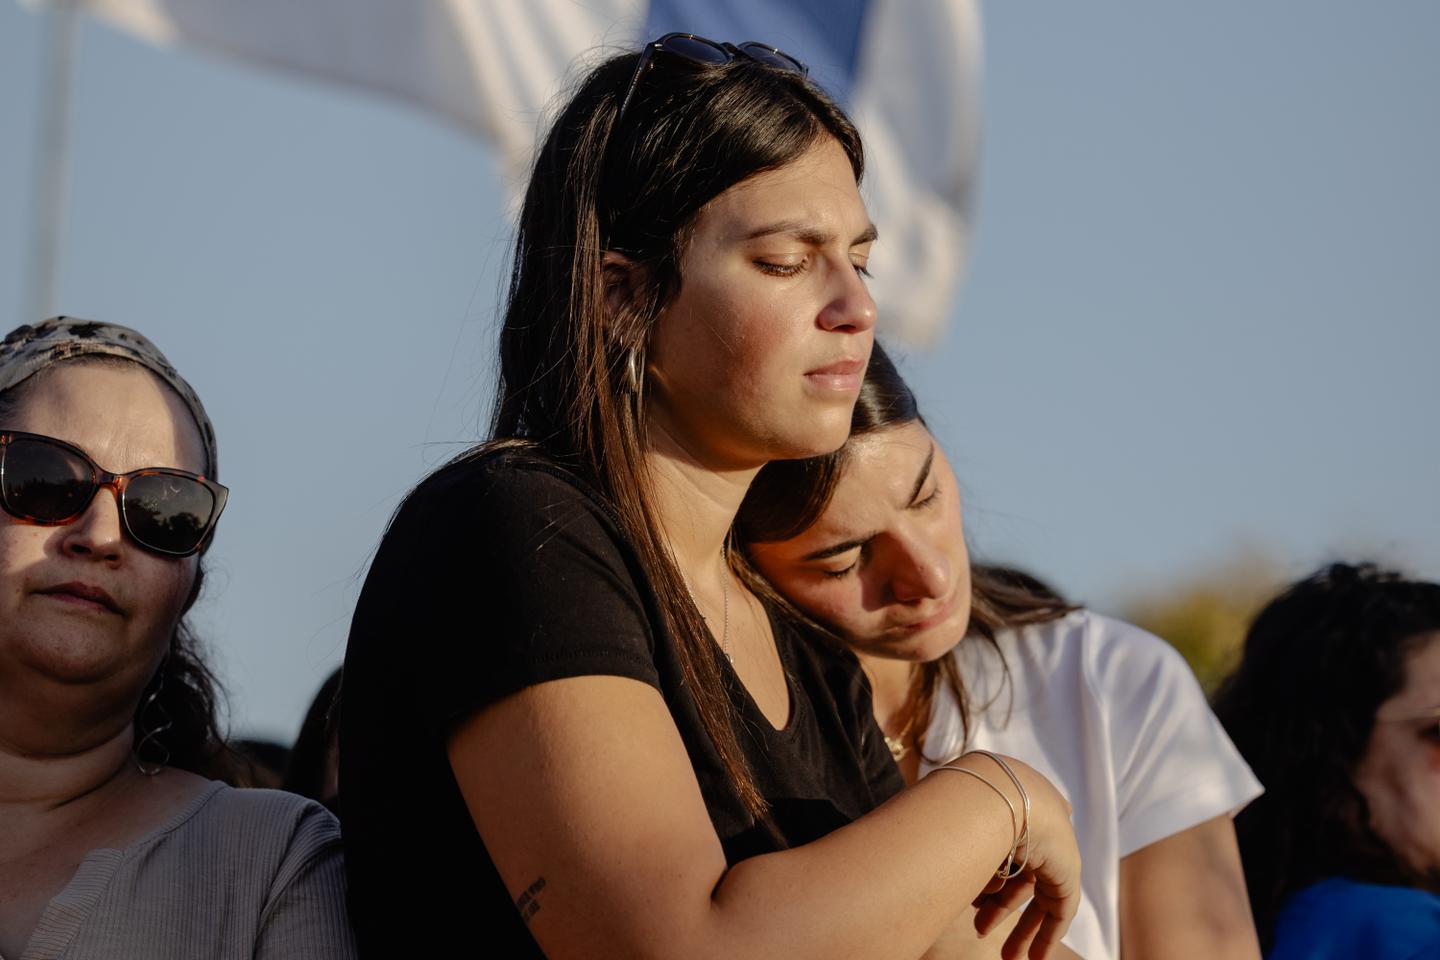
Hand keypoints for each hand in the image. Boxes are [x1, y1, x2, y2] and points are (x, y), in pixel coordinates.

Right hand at [949, 754, 1080, 959]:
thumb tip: (940, 876)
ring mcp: (1052, 847)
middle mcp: (1033, 829)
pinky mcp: (1068, 869)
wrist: (1000, 795)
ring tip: (1006, 958)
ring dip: (1020, 930)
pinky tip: (1036, 959)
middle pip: (1020, 879)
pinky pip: (1059, 908)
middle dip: (1001, 912)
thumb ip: (960, 853)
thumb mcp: (958, 833)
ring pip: (1038, 897)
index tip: (974, 908)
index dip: (987, 886)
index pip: (1001, 858)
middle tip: (981, 933)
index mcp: (1009, 813)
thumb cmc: (965, 807)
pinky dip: (1047, 934)